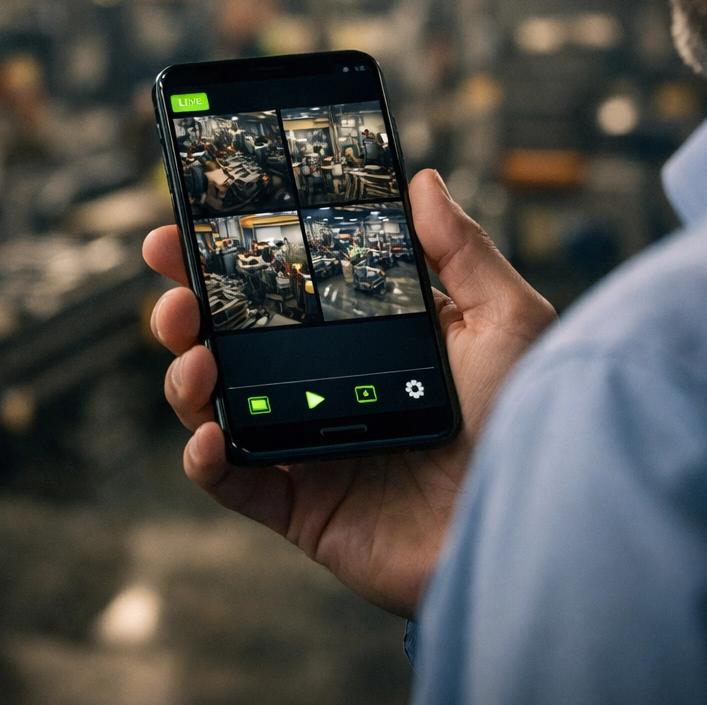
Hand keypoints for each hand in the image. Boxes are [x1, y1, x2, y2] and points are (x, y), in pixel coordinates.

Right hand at [143, 169, 554, 617]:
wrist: (534, 527)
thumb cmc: (533, 424)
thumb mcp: (506, 319)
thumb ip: (462, 250)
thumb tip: (425, 180)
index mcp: (365, 338)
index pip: (282, 288)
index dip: (230, 257)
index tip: (191, 223)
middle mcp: (326, 387)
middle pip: (232, 340)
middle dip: (187, 308)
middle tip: (172, 284)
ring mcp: (308, 446)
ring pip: (217, 405)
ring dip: (186, 376)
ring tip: (195, 356)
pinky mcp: (303, 509)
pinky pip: (234, 483)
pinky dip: (204, 461)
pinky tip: (208, 435)